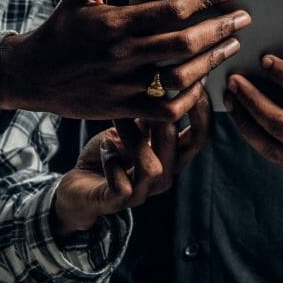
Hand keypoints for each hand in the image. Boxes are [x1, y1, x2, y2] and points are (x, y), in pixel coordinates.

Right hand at [0, 0, 250, 120]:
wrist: (31, 75)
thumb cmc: (58, 33)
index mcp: (114, 22)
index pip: (170, 9)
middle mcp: (122, 53)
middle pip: (183, 43)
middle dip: (220, 29)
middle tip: (243, 19)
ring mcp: (123, 84)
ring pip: (179, 77)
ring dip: (211, 62)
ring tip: (230, 47)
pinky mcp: (121, 107)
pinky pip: (163, 110)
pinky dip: (187, 100)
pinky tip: (200, 86)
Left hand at [52, 89, 210, 238]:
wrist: (80, 187)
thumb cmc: (109, 154)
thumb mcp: (131, 129)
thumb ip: (149, 114)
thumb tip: (163, 80)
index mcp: (170, 157)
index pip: (200, 136)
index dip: (202, 110)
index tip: (192, 82)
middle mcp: (163, 176)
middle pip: (184, 150)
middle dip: (168, 118)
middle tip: (148, 96)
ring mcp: (141, 192)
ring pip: (154, 168)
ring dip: (135, 139)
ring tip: (118, 119)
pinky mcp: (116, 202)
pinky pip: (122, 185)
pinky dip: (112, 162)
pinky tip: (105, 146)